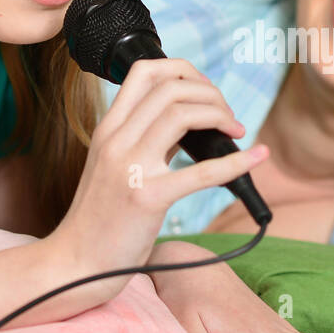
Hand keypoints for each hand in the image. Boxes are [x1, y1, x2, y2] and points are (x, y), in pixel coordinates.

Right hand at [52, 59, 267, 285]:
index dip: (184, 69)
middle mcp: (116, 140)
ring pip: (182, 113)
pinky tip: (256, 156)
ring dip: (220, 114)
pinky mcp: (147, 199)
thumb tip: (192, 120)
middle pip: (171, 88)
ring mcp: (130, 167)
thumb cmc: (101, 219)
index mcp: (108, 129)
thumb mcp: (116, 166)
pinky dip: (236, 161)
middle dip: (211, 94)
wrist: (76, 262)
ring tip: (235, 130)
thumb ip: (149, 140)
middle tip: (228, 117)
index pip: (145, 71)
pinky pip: (201, 171)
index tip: (205, 91)